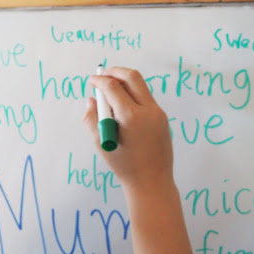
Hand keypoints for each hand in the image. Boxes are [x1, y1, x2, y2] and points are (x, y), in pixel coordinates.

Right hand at [84, 67, 172, 193]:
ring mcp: (158, 113)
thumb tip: (90, 100)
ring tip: (110, 91)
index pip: (113, 87)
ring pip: (141, 86)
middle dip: (115, 71)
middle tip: (102, 75)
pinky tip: (122, 105)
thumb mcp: (102, 144)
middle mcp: (148, 111)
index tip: (91, 81)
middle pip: (132, 77)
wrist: (152, 182)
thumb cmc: (125, 167)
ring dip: (125, 82)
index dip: (99, 80)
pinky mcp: (162, 118)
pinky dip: (133, 95)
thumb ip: (91, 120)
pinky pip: (146, 98)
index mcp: (131, 117)